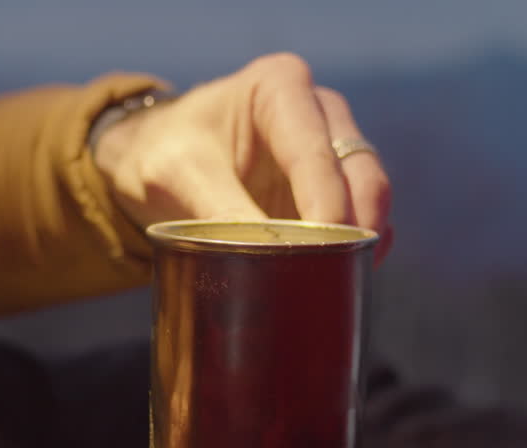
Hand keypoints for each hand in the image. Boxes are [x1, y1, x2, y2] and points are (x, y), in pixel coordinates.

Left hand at [94, 53, 392, 260]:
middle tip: (335, 273)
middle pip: (359, 171)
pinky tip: (337, 278)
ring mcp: (332, 150)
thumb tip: (270, 257)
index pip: (315, 150)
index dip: (326, 203)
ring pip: (369, 198)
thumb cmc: (165, 152)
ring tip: (335, 282)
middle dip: (354, 226)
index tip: (322, 249)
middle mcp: (319, 111)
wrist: (157, 161)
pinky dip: (354, 251)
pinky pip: (361, 221)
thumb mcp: (177, 175)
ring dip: (358, 243)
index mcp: (280, 87)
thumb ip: (222, 211)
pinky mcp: (334, 190)